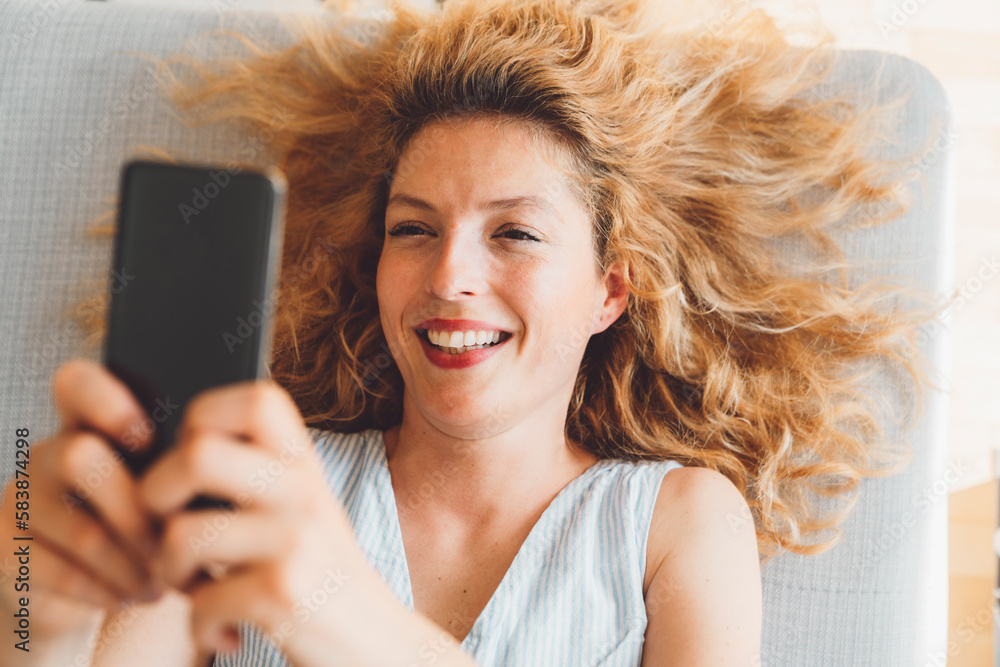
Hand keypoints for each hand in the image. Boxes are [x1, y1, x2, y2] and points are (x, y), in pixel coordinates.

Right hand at [0, 359, 164, 647]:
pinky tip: (136, 594)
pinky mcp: (5, 551)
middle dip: (138, 508)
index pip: (76, 383)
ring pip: (82, 529)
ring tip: (165, 578)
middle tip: (172, 540)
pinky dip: (111, 589)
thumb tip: (219, 474)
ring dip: (134, 563)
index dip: (107, 400)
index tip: (148, 438)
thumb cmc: (140, 525)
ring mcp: (19, 501)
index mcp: (88, 425)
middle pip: (79, 456)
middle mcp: (47, 454)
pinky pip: (62, 572)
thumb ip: (175, 469)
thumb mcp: (159, 490)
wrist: (86, 589)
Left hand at [139, 380, 385, 661]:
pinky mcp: (284, 593)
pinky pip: (199, 601)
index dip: (203, 417)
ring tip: (195, 589)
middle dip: (156, 496)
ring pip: (182, 534)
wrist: (377, 646)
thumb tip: (179, 448)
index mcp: (305, 466)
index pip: (255, 399)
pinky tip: (225, 630)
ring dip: (170, 574)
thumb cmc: (320, 580)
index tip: (193, 459)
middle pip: (198, 454)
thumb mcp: (303, 512)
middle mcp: (304, 492)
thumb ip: (260, 474)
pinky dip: (200, 627)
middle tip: (169, 526)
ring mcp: (296, 540)